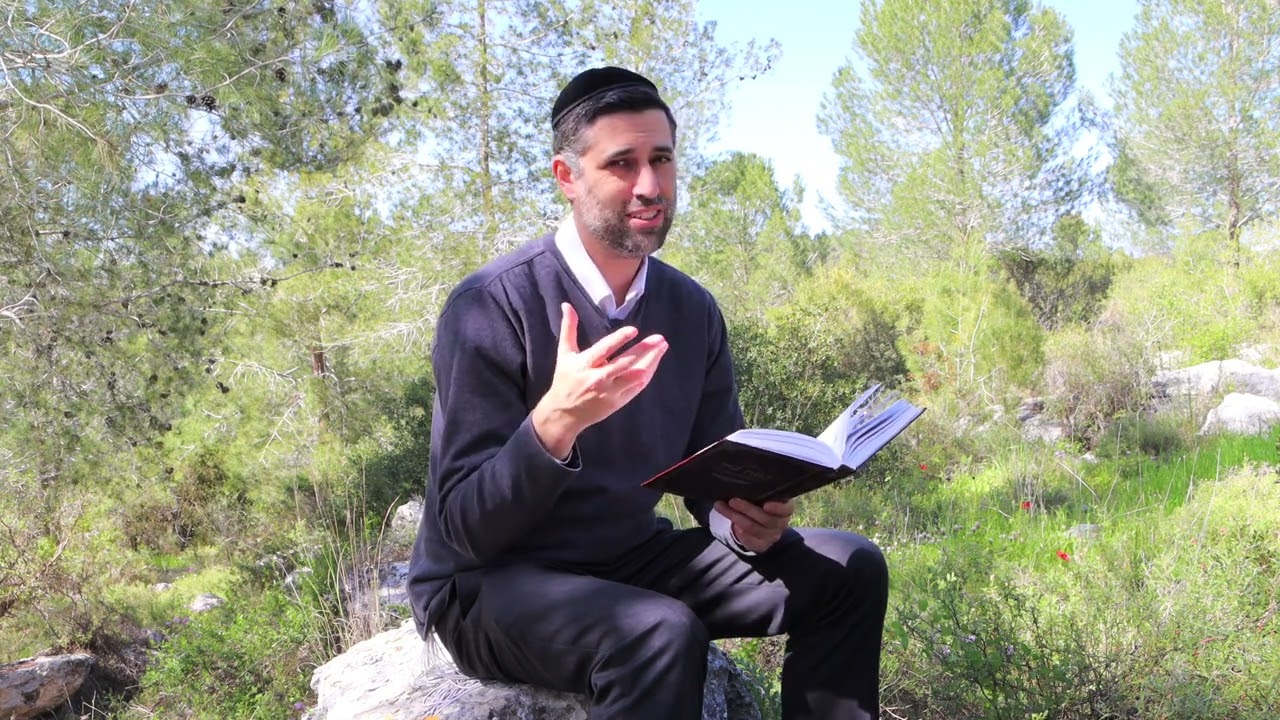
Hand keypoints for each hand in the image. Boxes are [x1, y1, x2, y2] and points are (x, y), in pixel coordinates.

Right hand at [532, 303, 667, 458]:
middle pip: (624, 363)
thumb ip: (568, 328)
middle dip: (644, 350)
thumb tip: (567, 305)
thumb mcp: (564, 354)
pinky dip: (647, 375)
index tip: (634, 330)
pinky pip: (636, 387)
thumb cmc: (565, 380)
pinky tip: (655, 362)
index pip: (604, 350)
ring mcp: (609, 392)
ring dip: (650, 361)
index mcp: (584, 364)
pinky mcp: (617, 402)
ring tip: (662, 347)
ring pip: (634, 376)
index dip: (619, 339)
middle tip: (659, 338)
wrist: (565, 413)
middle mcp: (598, 379)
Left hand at [714, 497, 793, 552]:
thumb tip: (741, 478)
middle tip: (732, 501)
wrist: (757, 521)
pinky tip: (730, 523)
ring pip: (754, 528)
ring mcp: (772, 535)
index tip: (766, 505)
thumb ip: (758, 489)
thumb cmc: (759, 501)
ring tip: (721, 507)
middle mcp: (781, 523)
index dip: (778, 508)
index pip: (786, 509)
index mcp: (785, 508)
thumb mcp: (762, 494)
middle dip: (747, 509)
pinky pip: (750, 540)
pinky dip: (739, 532)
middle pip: (766, 519)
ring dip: (735, 517)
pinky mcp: (762, 545)